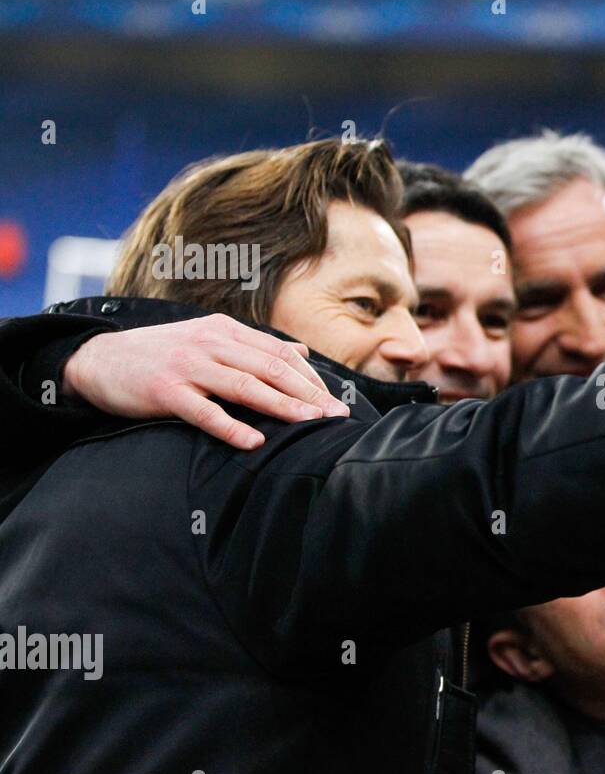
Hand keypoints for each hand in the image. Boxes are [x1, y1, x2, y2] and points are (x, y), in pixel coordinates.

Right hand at [62, 314, 350, 449]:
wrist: (99, 360)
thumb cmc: (162, 355)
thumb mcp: (210, 340)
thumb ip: (255, 347)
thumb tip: (303, 353)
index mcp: (225, 331)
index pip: (280, 354)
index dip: (311, 379)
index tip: (335, 403)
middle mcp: (211, 343)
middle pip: (271, 369)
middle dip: (309, 394)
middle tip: (336, 417)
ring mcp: (189, 365)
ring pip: (245, 386)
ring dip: (282, 406)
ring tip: (311, 424)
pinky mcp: (166, 390)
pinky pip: (205, 412)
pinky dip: (231, 428)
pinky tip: (254, 442)